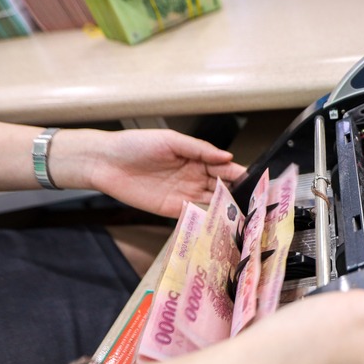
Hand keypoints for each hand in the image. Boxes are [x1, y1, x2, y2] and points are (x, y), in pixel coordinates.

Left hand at [83, 128, 245, 216]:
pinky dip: (209, 219)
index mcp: (196, 158)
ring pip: (213, 202)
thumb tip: (227, 157)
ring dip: (227, 208)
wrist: (106, 162)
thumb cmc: (136, 144)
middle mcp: (194, 177)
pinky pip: (196, 214)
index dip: (240, 173)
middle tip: (256, 201)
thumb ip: (200, 150)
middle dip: (240, 193)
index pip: (224, 168)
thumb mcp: (171, 140)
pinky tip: (222, 222)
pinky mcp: (173, 209)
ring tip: (245, 214)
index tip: (257, 180)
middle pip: (223, 187)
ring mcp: (185, 194)